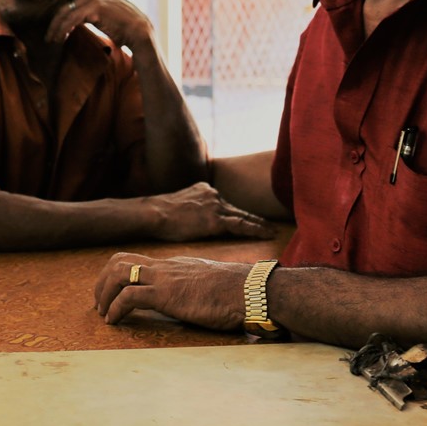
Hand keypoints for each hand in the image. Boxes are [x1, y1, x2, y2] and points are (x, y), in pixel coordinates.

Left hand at [46, 0, 153, 49]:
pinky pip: (71, 20)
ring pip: (65, 12)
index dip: (59, 13)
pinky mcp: (94, 6)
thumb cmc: (120, 24)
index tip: (52, 26)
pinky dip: (62, 30)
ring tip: (51, 39)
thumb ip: (87, 7)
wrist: (138, 30)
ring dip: (56, 28)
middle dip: (55, 21)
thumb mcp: (103, 9)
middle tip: (48, 35)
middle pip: (65, 4)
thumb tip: (68, 15)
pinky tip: (59, 38)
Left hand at [93, 252, 253, 329]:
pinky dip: (115, 308)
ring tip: (103, 313)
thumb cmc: (238, 292)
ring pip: (118, 273)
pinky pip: (129, 297)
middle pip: (119, 260)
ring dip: (103, 293)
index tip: (112, 293)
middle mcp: (165, 267)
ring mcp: (164, 278)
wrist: (250, 290)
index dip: (118, 274)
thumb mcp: (209, 285)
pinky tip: (114, 321)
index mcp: (174, 265)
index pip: (137, 260)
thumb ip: (195, 289)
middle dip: (102, 281)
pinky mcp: (166, 295)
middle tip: (99, 303)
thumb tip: (194, 301)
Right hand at [146, 182, 277, 241]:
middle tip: (272, 226)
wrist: (153, 213)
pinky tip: (267, 235)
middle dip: (256, 219)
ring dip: (260, 225)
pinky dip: (255, 230)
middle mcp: (213, 195)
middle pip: (238, 210)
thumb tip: (194, 220)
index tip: (251, 220)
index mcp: (205, 190)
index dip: (240, 214)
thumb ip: (192, 208)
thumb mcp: (178, 205)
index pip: (226, 204)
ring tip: (273, 232)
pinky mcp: (215, 220)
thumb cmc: (160, 215)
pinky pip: (241, 225)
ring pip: (243, 217)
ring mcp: (215, 207)